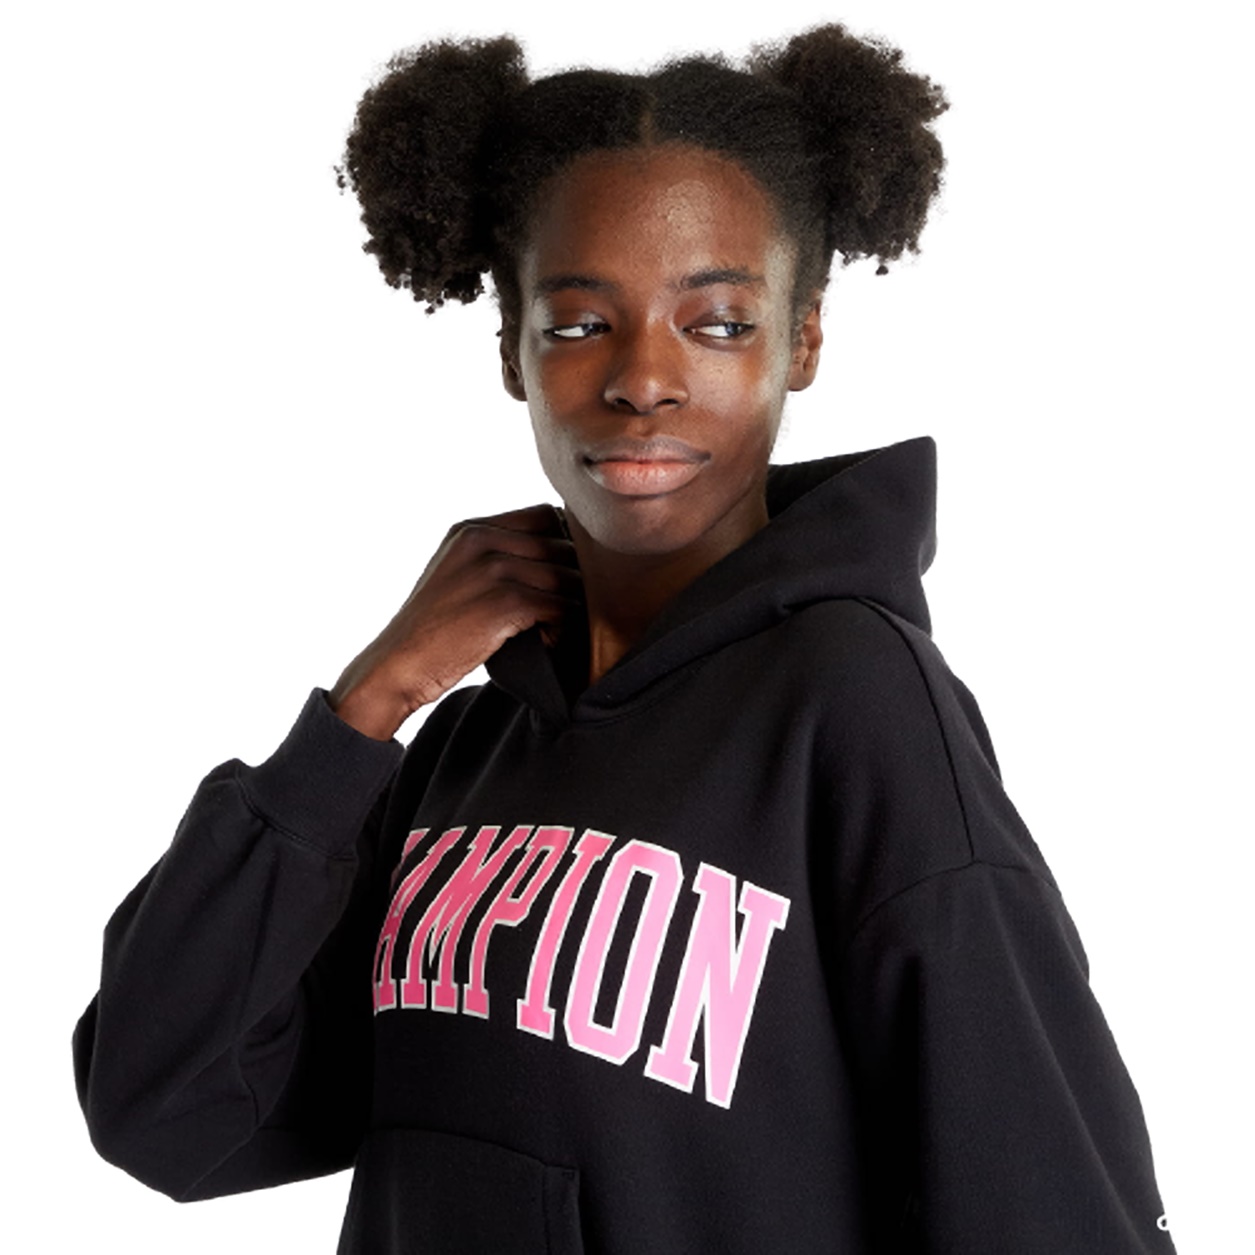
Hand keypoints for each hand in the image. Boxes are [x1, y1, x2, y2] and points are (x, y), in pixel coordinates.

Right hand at [328, 504, 581, 739]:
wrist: (397, 666)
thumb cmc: (433, 631)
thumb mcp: (456, 574)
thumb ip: (496, 556)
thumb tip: (560, 554)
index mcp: (470, 529)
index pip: (546, 516)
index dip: (563, 546)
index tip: (559, 578)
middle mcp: (481, 540)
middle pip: (563, 546)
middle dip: (573, 579)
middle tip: (563, 610)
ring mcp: (492, 569)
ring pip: (568, 577)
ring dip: (571, 606)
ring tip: (552, 628)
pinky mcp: (505, 602)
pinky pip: (562, 606)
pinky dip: (563, 628)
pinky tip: (545, 641)